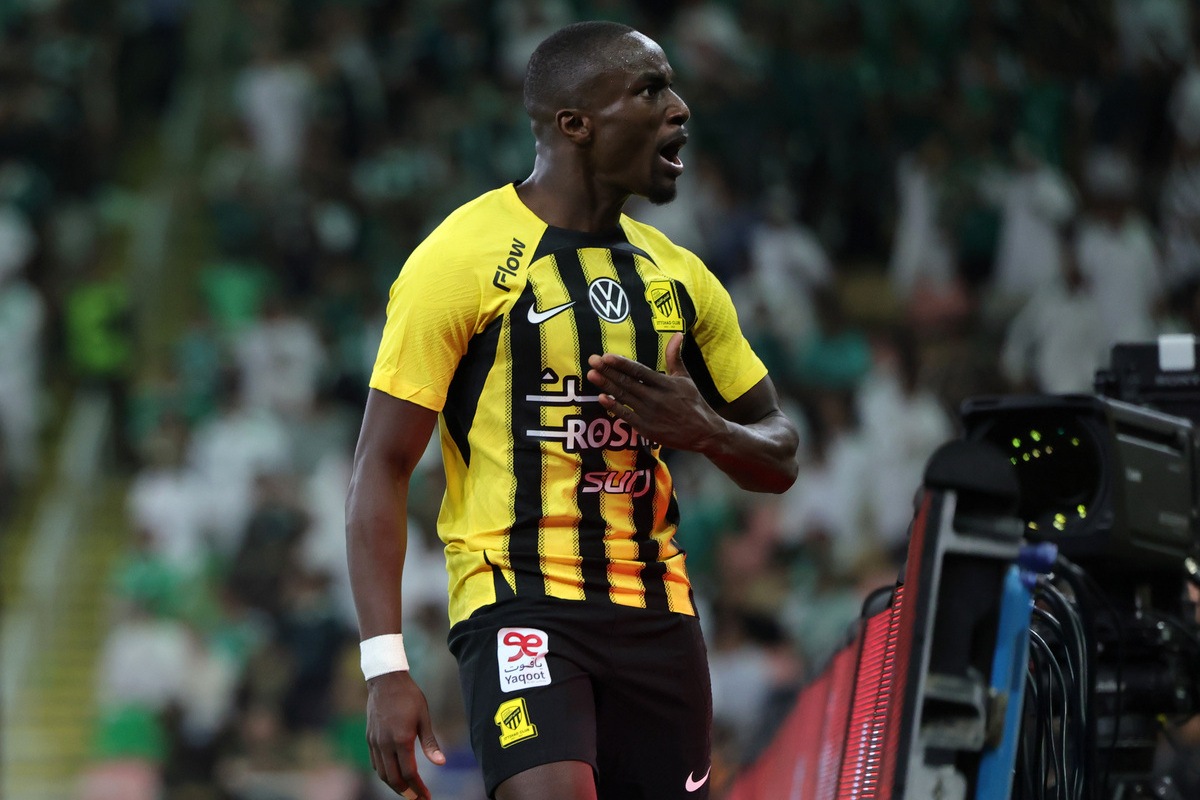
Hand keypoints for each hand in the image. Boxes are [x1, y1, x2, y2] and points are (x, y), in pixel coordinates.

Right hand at [366, 671, 445, 798]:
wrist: (385, 680)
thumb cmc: (409, 696)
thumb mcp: (424, 717)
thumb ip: (430, 743)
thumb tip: (441, 763)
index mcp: (401, 739)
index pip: (409, 773)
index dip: (419, 788)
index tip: (427, 797)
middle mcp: (385, 744)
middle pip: (393, 778)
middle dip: (406, 792)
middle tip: (418, 799)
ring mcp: (375, 742)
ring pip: (382, 773)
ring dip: (394, 785)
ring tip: (407, 791)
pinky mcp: (369, 738)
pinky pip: (375, 763)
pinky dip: (384, 774)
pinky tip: (393, 775)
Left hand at [586, 333, 725, 453]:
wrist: (703, 432)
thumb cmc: (693, 402)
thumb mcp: (685, 378)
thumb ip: (675, 356)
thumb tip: (678, 333)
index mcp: (665, 383)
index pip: (639, 371)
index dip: (621, 363)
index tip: (606, 356)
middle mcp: (656, 398)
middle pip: (627, 382)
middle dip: (607, 371)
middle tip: (592, 360)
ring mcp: (650, 414)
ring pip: (624, 396)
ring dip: (606, 385)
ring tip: (591, 374)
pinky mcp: (646, 428)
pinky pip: (626, 415)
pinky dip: (613, 406)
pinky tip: (602, 397)